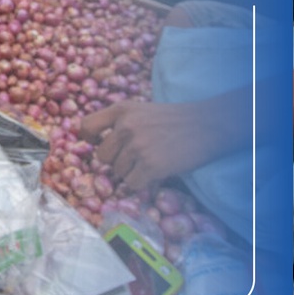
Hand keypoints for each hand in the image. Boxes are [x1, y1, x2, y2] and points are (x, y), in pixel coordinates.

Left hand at [79, 100, 225, 190]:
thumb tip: (95, 144)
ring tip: (152, 159)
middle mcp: (125, 127)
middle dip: (116, 160)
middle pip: (101, 156)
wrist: (209, 125)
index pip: (86, 125)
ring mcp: (137, 147)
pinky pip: (132, 184)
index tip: (97, 142)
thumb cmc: (174, 120)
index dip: (88, 138)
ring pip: (117, 172)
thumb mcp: (141, 110)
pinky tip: (156, 172)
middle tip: (136, 156)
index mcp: (121, 110)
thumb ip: (119, 122)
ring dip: (132, 171)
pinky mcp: (150, 166)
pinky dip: (142, 183)